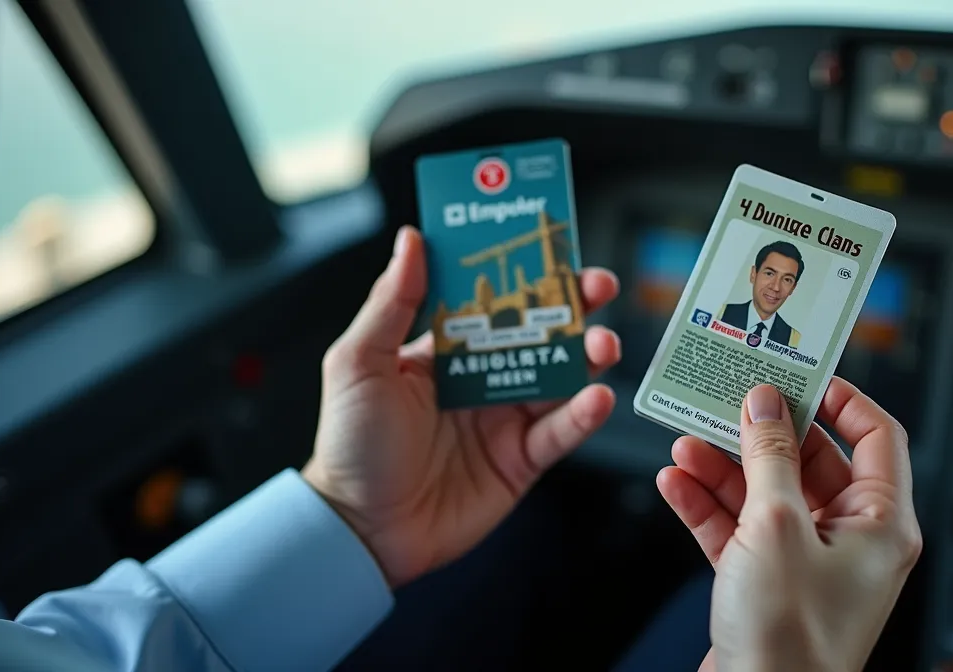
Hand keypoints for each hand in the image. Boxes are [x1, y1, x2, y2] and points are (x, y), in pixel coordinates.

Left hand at [303, 225, 621, 587]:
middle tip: (598, 286)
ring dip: (586, 355)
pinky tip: (595, 398)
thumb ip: (392, 302)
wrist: (362, 529)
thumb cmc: (349, 445)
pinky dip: (582, 414)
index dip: (522, 272)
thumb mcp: (358, 363)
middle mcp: (479, 378)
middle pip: (537, 331)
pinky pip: (560, 432)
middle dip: (572, 306)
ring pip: (559, 377)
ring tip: (603, 344)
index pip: (491, 298)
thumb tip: (412, 240)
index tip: (552, 246)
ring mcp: (504, 418)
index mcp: (443, 350)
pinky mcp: (521, 460)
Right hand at [657, 381, 921, 671]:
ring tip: (686, 442)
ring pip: (767, 493)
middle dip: (762, 432)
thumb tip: (765, 402)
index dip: (839, 398)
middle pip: (810, 462)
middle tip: (727, 399)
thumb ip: (769, 455)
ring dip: (725, 467)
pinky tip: (678, 483)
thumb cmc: (790, 640)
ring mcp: (808, 564)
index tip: (798, 373)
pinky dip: (709, 506)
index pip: (876, 436)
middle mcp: (851, 541)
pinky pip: (740, 530)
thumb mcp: (777, 526)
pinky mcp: (768, 585)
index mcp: (882, 523)